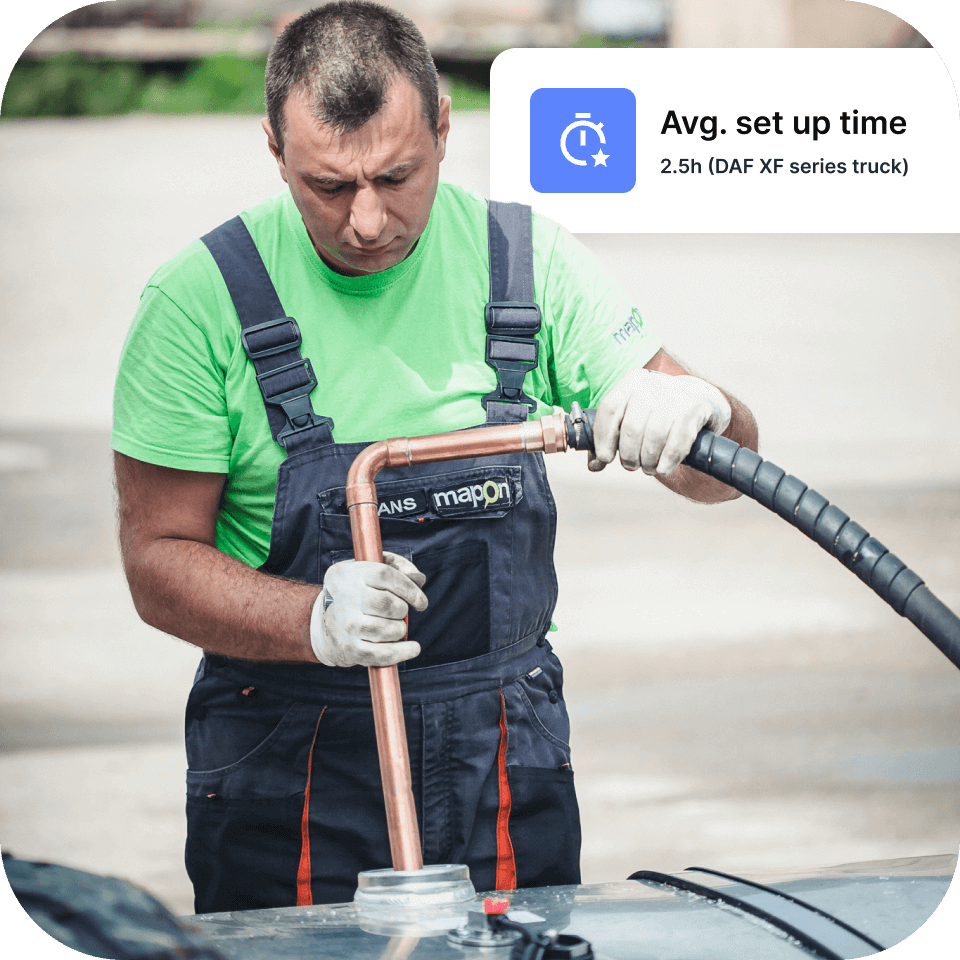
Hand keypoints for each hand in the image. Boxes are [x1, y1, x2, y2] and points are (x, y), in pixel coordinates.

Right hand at [310, 552, 427, 667]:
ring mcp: (345, 625)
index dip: (409, 588)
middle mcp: (343, 598)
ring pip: (386, 629)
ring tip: (395, 627)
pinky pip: (381, 654)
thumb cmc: (356, 592)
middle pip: (387, 603)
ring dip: (400, 629)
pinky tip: (413, 648)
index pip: (384, 574)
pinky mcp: (349, 649)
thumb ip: (397, 566)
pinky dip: (402, 652)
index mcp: (348, 574)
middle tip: (400, 612)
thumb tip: (418, 579)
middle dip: (402, 610)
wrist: (322, 623)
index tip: (420, 601)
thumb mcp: (369, 570)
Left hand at [589, 368, 730, 475]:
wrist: (701, 399)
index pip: (610, 408)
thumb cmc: (658, 414)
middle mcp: (653, 384)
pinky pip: (679, 439)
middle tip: (632, 466)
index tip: (605, 458)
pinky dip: (669, 459)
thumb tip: (594, 465)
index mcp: (632, 381)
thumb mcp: (633, 417)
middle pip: (632, 426)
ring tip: (648, 468)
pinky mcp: (697, 408)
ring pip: (655, 434)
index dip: (603, 437)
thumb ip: (611, 438)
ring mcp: (677, 394)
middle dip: (629, 454)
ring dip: (648, 459)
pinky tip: (664, 469)